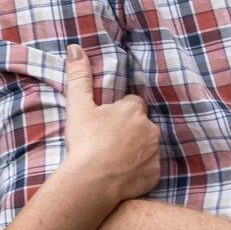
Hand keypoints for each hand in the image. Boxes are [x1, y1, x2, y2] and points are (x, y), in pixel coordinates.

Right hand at [58, 45, 159, 202]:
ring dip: (135, 150)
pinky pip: (149, 169)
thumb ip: (79, 76)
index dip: (120, 112)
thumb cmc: (85, 141)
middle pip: (142, 125)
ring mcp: (154, 152)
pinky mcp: (155, 173)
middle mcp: (150, 128)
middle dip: (130, 131)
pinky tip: (121, 175)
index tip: (106, 122)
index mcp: (133, 110)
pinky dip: (138, 171)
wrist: (91, 181)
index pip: (133, 104)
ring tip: (113, 160)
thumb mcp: (78, 106)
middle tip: (108, 142)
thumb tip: (75, 48)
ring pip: (147, 146)